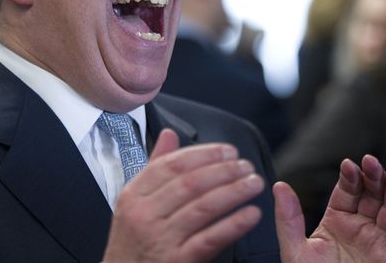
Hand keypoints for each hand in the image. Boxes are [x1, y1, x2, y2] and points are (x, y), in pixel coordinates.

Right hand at [102, 129, 264, 262]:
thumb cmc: (132, 243)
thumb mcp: (134, 204)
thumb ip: (153, 167)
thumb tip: (169, 134)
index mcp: (134, 195)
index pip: (171, 165)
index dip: (203, 154)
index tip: (227, 150)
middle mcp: (144, 215)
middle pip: (189, 183)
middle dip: (223, 170)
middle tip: (245, 165)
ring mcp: (160, 239)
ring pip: (203, 207)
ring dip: (234, 192)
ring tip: (253, 183)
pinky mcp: (177, 262)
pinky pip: (210, 238)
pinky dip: (234, 224)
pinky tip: (251, 214)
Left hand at [274, 155, 385, 262]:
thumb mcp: (295, 249)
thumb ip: (288, 218)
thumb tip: (278, 184)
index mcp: (336, 221)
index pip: (347, 192)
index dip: (350, 177)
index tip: (349, 164)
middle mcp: (360, 227)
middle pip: (372, 195)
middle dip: (374, 176)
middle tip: (373, 160)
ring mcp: (379, 241)